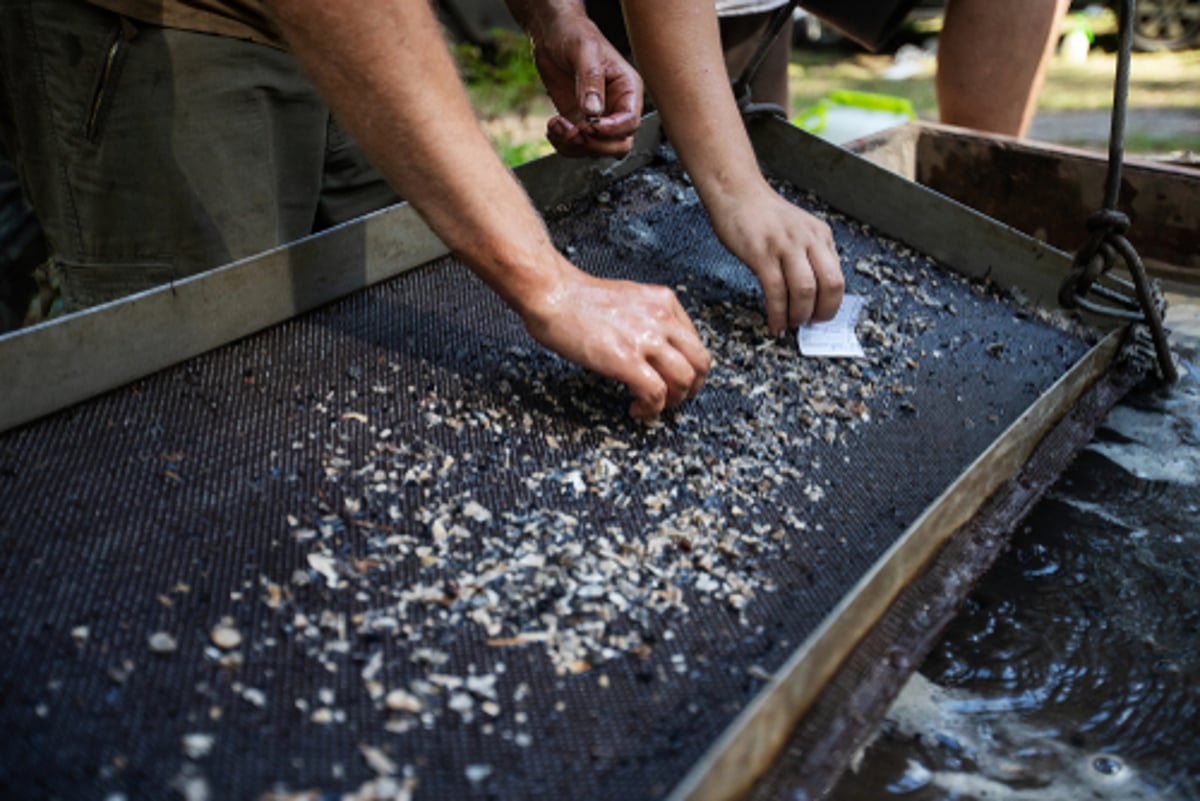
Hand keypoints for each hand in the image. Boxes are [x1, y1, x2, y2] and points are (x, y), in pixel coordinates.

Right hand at [521, 267, 709, 417]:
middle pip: (700, 362)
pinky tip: (635, 409)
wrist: (552, 293)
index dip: (689, 368)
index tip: (674, 381)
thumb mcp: (628, 298)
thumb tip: (653, 349)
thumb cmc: (577, 299)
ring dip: (673, 401)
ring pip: (685, 380)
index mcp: (664, 301)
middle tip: (673, 400)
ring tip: (652, 407)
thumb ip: (648, 318)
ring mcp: (646, 338)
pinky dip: (650, 409)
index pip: (696, 342)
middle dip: (691, 388)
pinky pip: (656, 393)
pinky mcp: (626, 359)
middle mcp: (662, 317)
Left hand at [529, 13, 641, 157]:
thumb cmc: (575, 34)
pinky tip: (553, 126)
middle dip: (594, 144)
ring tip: (557, 124)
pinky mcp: (578, 122)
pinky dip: (563, 144)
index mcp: (627, 89)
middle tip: (574, 131)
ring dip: (574, 145)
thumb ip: (591, 81)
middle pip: (618, 145)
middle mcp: (616, 107)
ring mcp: (597, 118)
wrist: (552, 34)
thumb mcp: (585, 51)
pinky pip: (576, 146)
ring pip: (596, 150)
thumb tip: (594, 112)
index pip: (630, 122)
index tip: (589, 125)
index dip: (611, 130)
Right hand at [707, 187, 843, 334]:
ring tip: (790, 325)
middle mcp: (808, 239)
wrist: (736, 192)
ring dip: (799, 315)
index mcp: (820, 235)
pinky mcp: (762, 254)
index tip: (821, 317)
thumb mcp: (798, 230)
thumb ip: (808, 255)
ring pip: (805, 291)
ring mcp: (785, 246)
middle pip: (830, 285)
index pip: (838, 277)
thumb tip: (813, 293)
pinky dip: (777, 314)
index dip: (832, 304)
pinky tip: (774, 323)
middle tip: (809, 324)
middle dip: (822, 313)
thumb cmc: (762, 215)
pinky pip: (776, 292)